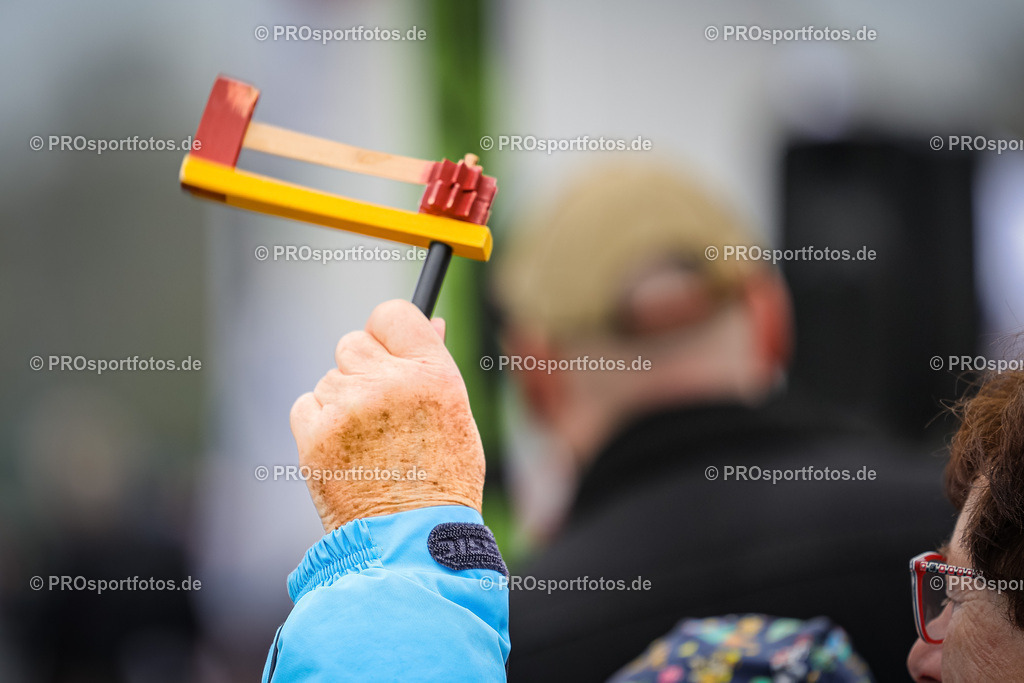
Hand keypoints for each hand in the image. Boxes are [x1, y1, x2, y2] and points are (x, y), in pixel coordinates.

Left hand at [289, 300, 485, 530]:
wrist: (412, 542)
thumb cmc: (443, 481)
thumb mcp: (456, 417)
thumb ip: (435, 368)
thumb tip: (431, 323)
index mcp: (433, 374)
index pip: (392, 314)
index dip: (387, 332)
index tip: (386, 351)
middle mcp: (389, 383)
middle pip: (353, 343)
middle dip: (361, 369)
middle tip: (378, 409)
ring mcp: (349, 408)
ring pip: (329, 378)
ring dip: (342, 402)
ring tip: (368, 445)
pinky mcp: (315, 434)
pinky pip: (305, 405)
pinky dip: (319, 424)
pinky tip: (343, 452)